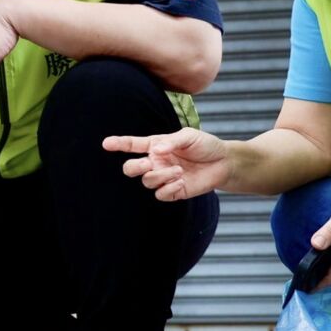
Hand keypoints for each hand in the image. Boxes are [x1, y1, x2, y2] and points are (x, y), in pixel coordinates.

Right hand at [103, 128, 230, 200]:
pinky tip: (181, 181)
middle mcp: (156, 162)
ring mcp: (164, 178)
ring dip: (160, 176)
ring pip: (147, 181)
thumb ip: (171, 142)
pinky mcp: (174, 191)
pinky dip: (168, 188)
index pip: (133, 145)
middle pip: (131, 168)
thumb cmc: (205, 145)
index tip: (106, 143)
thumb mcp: (189, 136)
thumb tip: (155, 150)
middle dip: (134, 167)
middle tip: (147, 163)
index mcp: (156, 146)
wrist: (224, 162)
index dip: (119, 144)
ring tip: (179, 171)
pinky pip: (161, 194)